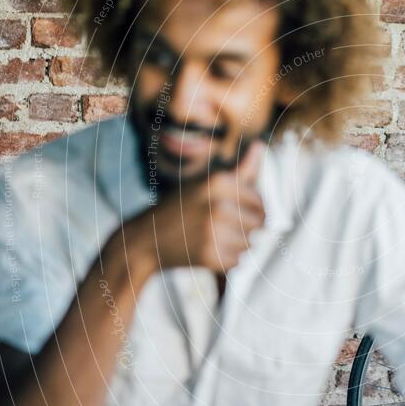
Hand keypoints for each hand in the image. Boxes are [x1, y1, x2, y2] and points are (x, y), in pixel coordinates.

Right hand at [124, 141, 266, 273]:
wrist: (145, 239)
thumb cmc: (180, 209)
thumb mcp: (205, 184)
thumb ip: (238, 171)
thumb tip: (259, 145)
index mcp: (218, 182)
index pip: (259, 201)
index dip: (252, 209)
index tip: (235, 211)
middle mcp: (218, 204)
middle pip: (258, 223)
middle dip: (245, 227)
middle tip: (222, 226)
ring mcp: (213, 231)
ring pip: (249, 243)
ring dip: (236, 244)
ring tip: (213, 237)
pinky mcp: (210, 255)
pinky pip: (237, 260)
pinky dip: (225, 259)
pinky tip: (207, 250)